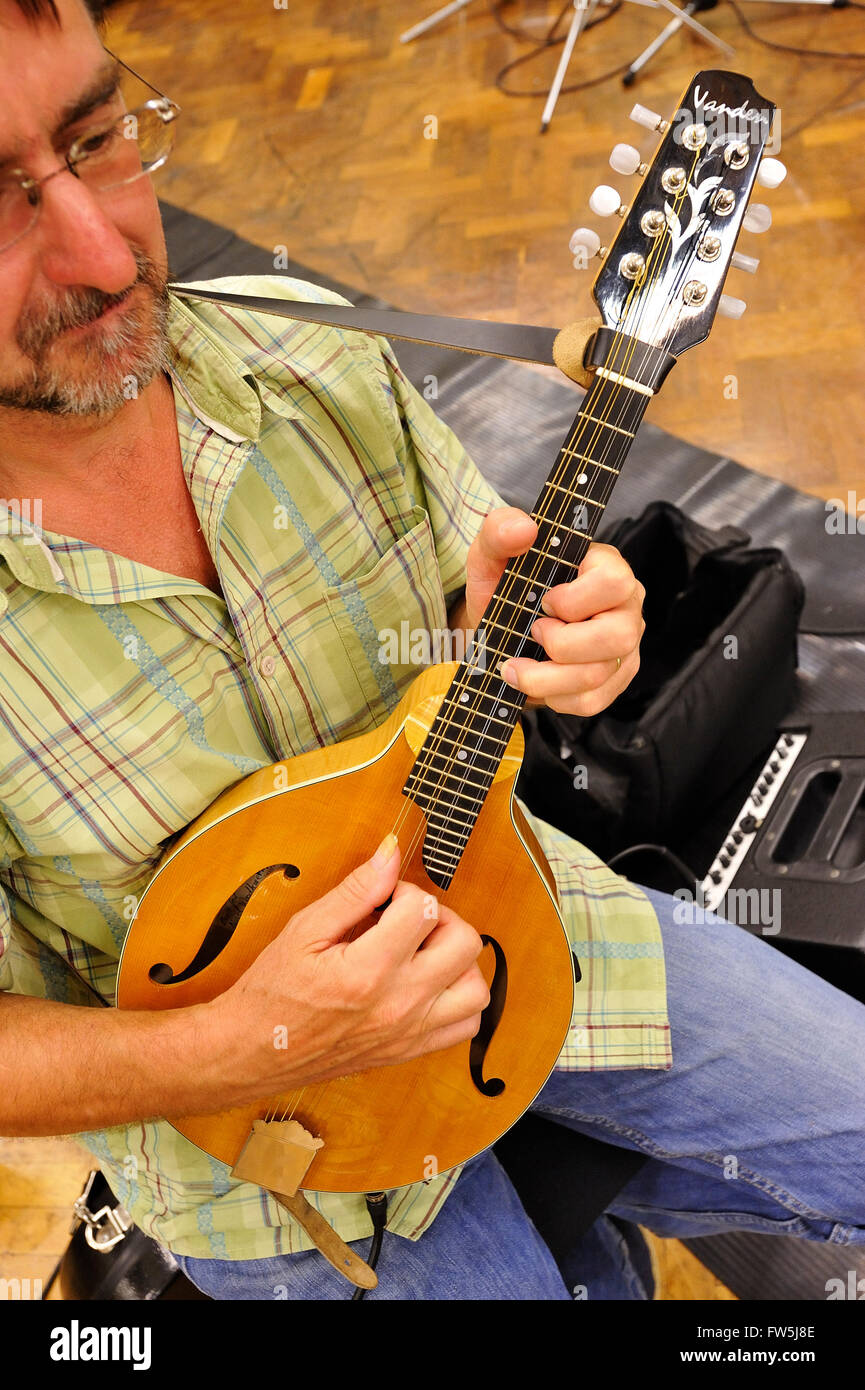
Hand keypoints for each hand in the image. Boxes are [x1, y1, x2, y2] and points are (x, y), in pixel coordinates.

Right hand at [208, 835, 489, 1102]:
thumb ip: (355, 890)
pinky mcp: (410, 1050)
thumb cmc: (272, 991)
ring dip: (459, 960)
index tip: (382, 900)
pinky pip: (466, 1024)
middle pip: (465, 943)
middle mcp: (398, 1004)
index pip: (424, 909)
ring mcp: (409, 1032)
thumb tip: (390, 852)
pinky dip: (459, 998)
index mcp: (368, 971)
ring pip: (477, 988)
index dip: (405, 891)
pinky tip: (430, 982)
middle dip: (441, 918)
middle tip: (408, 919)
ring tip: (422, 951)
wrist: (254, 1051)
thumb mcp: (305, 929)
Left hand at [462, 507, 644, 716]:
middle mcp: (626, 606)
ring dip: (547, 679)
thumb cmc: (503, 588)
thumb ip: (500, 531)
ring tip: (517, 667)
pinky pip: (594, 701)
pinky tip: (540, 684)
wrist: (498, 630)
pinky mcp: (616, 679)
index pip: (615, 582)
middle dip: (562, 645)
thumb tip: (523, 529)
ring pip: (601, 675)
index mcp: (606, 567)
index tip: (544, 601)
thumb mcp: (491, 555)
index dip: (574, 600)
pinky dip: (557, 698)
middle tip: (533, 633)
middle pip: (617, 636)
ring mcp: (625, 646)